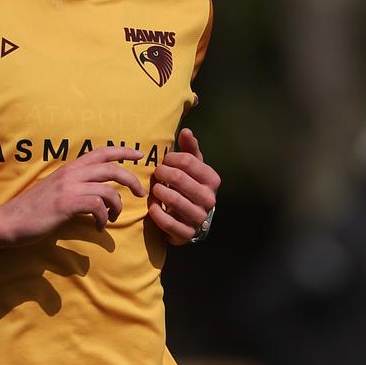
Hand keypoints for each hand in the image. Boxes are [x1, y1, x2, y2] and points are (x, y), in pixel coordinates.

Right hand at [3, 146, 145, 240]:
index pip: (101, 151)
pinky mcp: (67, 204)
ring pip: (108, 190)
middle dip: (131, 179)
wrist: (10, 220)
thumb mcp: (56, 189)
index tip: (139, 154)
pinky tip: (98, 227)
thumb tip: (96, 190)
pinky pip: (98, 207)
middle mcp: (71, 173)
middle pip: (111, 168)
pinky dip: (103, 219)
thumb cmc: (33, 209)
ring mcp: (68, 188)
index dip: (122, 151)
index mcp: (69, 168)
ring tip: (112, 217)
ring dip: (117, 206)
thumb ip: (74, 185)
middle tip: (140, 192)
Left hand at [148, 128, 220, 244]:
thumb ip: (189, 148)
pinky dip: (157, 213)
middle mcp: (209, 199)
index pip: (187, 161)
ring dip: (158, 192)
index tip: (164, 161)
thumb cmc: (190, 185)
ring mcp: (199, 217)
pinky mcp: (187, 233)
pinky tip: (153, 207)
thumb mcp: (193, 166)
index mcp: (212, 179)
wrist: (191, 218)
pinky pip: (168, 222)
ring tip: (155, 189)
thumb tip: (186, 130)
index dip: (170, 159)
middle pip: (179, 178)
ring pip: (174, 200)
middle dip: (162, 173)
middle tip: (156, 173)